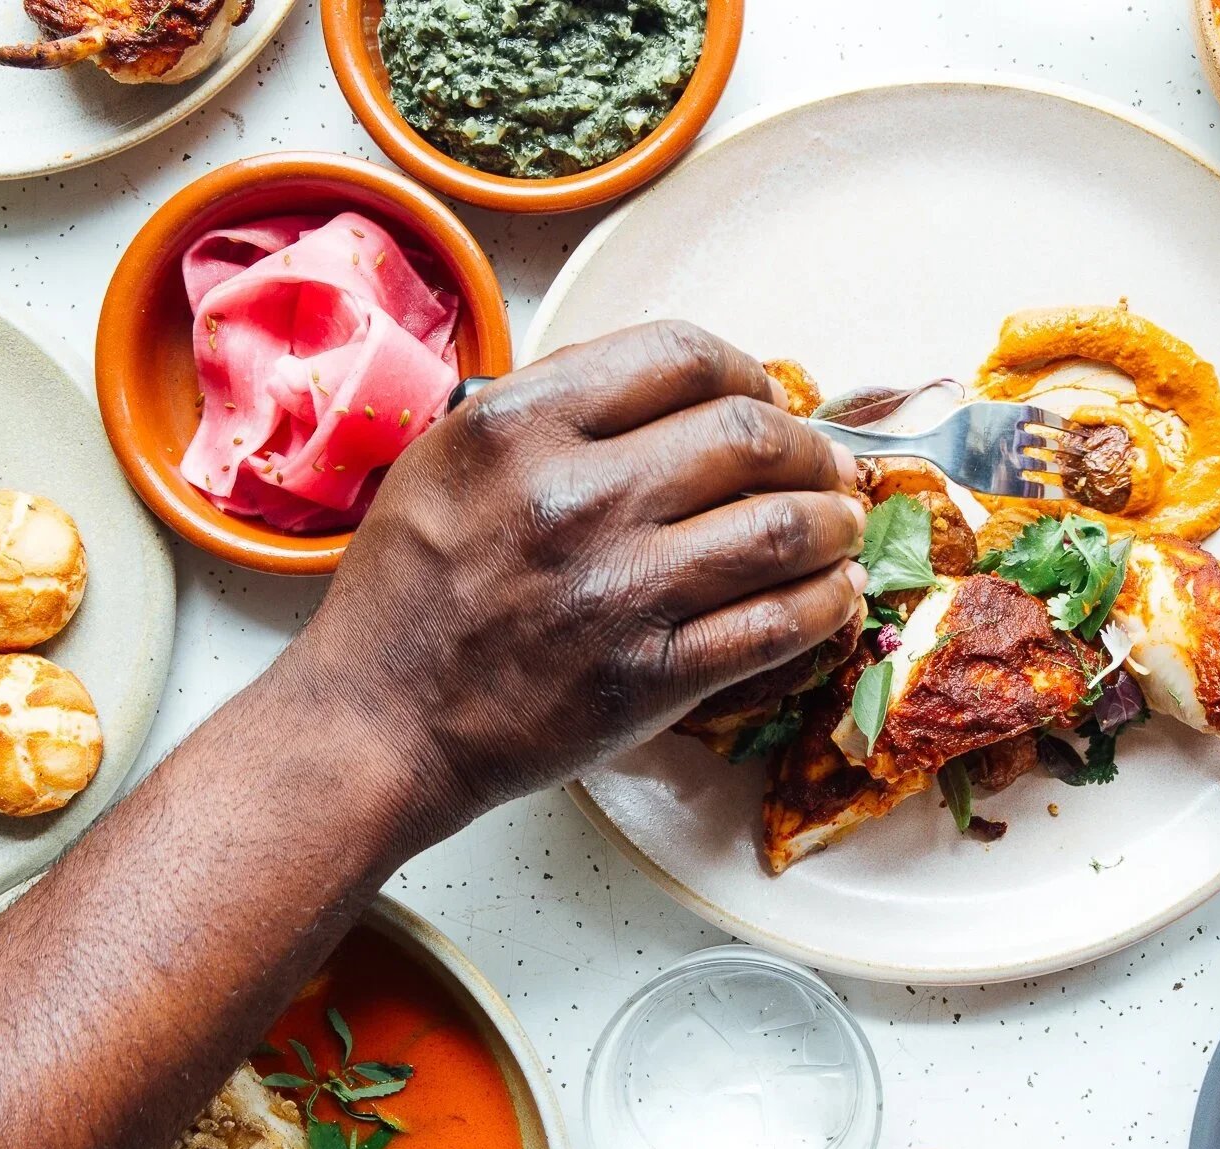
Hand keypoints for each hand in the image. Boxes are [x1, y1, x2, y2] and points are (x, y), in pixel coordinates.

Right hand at [284, 321, 867, 843]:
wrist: (378, 723)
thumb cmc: (411, 593)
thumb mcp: (449, 459)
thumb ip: (554, 410)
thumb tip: (678, 388)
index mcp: (521, 424)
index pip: (683, 355)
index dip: (749, 372)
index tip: (764, 398)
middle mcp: (576, 496)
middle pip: (750, 434)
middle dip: (810, 447)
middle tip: (824, 467)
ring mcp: (619, 590)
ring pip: (782, 527)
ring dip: (834, 522)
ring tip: (841, 526)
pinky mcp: (650, 677)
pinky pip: (776, 625)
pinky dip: (826, 604)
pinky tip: (834, 595)